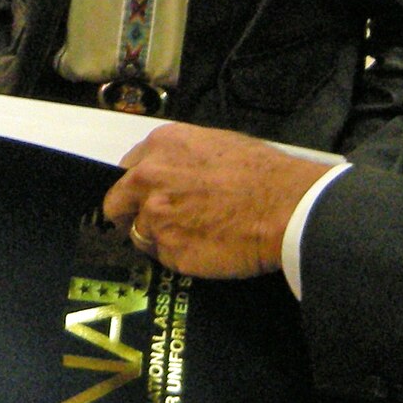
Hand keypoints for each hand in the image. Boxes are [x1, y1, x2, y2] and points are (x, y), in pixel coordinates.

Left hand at [103, 123, 331, 277]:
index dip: (137, 188)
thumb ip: (179, 159)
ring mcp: (156, 218)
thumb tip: (170, 174)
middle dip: (131, 215)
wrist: (286, 206)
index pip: (126, 171)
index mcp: (160, 146)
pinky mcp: (170, 252)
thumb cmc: (262, 173)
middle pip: (116, 205)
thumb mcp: (216, 144)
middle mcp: (148, 180)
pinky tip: (207, 248)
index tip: (145, 198)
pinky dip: (181, 257)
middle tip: (157, 223)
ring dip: (161, 239)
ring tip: (196, 236)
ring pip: (141, 235)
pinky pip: (165, 258)